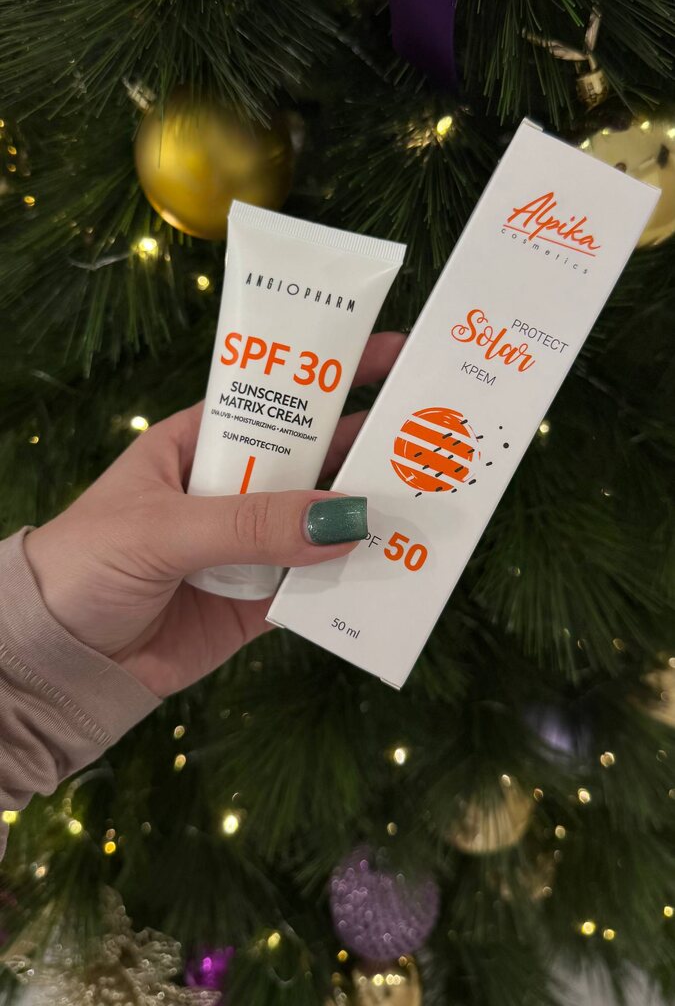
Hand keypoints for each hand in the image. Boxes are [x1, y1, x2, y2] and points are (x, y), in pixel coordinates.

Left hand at [24, 333, 403, 698]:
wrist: (58, 661)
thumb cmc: (86, 564)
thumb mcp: (163, 528)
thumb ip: (250, 523)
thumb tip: (346, 520)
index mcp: (200, 444)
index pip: (276, 398)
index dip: (332, 374)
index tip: (395, 354)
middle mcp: (231, 488)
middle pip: (312, 458)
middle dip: (368, 446)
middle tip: (432, 431)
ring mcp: (249, 546)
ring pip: (322, 521)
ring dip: (369, 513)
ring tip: (431, 499)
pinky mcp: (259, 603)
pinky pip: (317, 585)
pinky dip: (353, 578)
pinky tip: (394, 566)